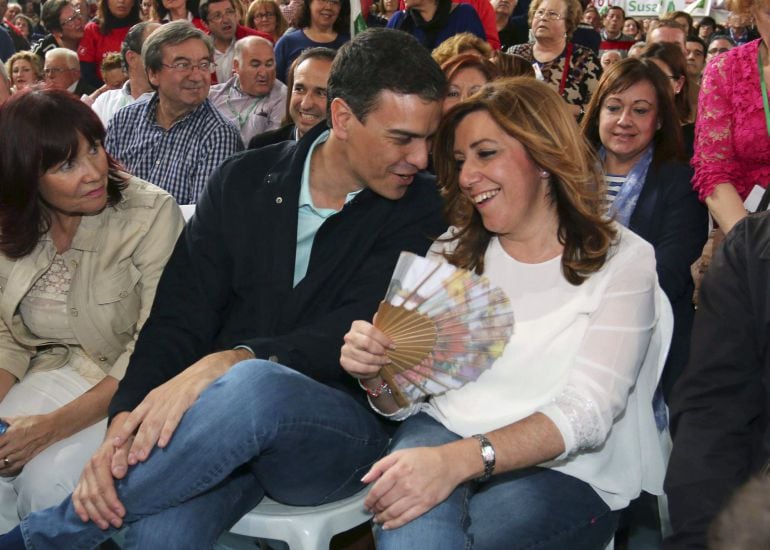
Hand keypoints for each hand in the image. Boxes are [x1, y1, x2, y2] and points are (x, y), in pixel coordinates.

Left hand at [0, 414, 57, 475]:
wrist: (51, 428)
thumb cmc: (36, 422)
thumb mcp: (18, 419)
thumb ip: (5, 422)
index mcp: (11, 434)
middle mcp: (15, 445)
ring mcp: (21, 453)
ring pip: (3, 463)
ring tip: (0, 459)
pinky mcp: (26, 458)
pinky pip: (12, 468)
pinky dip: (5, 470)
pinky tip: (2, 469)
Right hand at [72, 413, 131, 529]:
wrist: (116, 437)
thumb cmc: (125, 442)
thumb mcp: (128, 444)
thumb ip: (123, 457)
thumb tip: (118, 474)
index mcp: (99, 460)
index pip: (103, 486)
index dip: (112, 501)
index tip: (122, 513)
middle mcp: (88, 469)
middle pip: (93, 496)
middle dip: (105, 512)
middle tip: (117, 523)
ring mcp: (83, 475)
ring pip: (84, 499)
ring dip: (95, 514)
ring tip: (106, 525)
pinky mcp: (81, 480)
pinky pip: (76, 496)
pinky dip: (80, 509)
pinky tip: (87, 519)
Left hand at [113, 349, 252, 464]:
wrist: (208, 367)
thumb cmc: (189, 385)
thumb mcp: (169, 395)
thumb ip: (159, 410)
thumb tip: (150, 431)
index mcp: (153, 398)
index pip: (134, 416)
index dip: (124, 430)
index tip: (114, 445)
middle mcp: (160, 399)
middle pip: (144, 424)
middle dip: (136, 443)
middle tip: (129, 462)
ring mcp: (173, 398)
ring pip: (156, 422)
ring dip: (148, 441)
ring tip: (142, 457)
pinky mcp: (187, 398)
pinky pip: (175, 416)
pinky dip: (168, 430)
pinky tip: (163, 443)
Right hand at [340, 320, 392, 379]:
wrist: (364, 361)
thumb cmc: (374, 345)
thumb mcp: (378, 335)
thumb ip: (380, 326)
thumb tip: (379, 314)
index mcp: (358, 326)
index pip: (370, 330)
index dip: (383, 339)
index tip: (392, 346)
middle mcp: (349, 336)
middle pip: (366, 342)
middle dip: (379, 350)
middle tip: (387, 355)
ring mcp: (345, 349)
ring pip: (364, 357)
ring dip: (377, 361)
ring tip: (384, 362)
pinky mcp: (344, 361)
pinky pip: (360, 367)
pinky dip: (371, 369)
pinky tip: (377, 368)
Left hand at [361, 446, 464, 529]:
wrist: (448, 464)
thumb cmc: (423, 457)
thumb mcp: (399, 454)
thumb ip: (379, 466)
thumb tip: (364, 480)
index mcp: (397, 471)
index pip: (377, 490)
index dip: (369, 500)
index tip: (366, 504)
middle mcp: (405, 485)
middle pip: (384, 502)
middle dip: (375, 508)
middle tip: (372, 511)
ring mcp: (415, 496)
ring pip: (393, 512)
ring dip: (382, 517)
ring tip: (378, 518)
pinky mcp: (425, 505)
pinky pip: (406, 518)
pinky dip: (394, 524)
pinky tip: (387, 525)